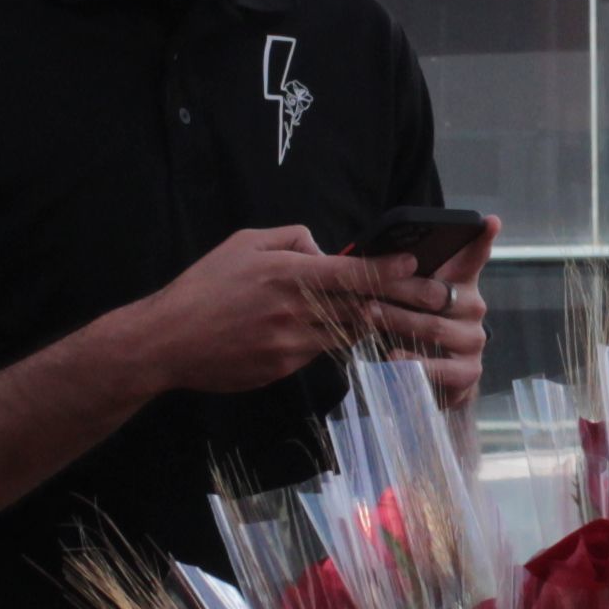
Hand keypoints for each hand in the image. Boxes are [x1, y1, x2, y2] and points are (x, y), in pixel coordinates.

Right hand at [113, 225, 406, 394]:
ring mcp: (292, 344)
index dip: (389, 270)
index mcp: (288, 274)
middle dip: (404, 301)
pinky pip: (322, 352)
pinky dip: (337, 341)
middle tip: (439, 298)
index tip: (415, 265)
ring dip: (374, 323)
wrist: (169, 341)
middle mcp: (296, 310)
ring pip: (348, 333)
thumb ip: (291, 239)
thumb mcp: (245, 243)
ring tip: (403, 315)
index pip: (352, 272)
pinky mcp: (285, 368)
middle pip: (363, 306)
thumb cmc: (205, 287)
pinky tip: (346, 334)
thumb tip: (325, 250)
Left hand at [366, 250, 487, 413]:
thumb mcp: (405, 299)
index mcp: (460, 283)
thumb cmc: (412, 328)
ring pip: (434, 328)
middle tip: (368, 292)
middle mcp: (472, 307)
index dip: (482, 239)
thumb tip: (384, 258)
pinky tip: (393, 358)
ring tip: (369, 317)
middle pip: (437, 294)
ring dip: (399, 322)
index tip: (489, 222)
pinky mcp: (468, 371)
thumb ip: (401, 277)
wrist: (428, 381)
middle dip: (400, 291)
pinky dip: (414, 363)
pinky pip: (440, 367)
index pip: (473, 257)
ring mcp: (473, 340)